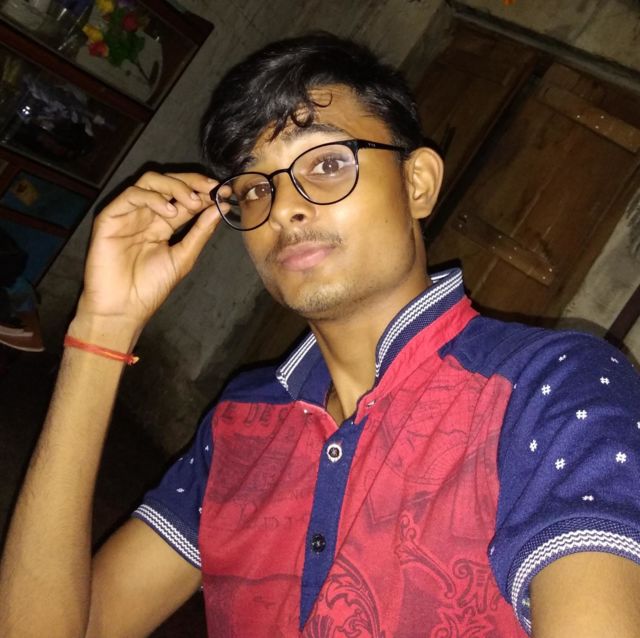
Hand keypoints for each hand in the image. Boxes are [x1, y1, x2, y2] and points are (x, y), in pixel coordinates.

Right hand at [75, 172, 220, 332]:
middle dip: (193, 183)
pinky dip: (153, 197)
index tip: (225, 193)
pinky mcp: (110, 216)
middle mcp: (146, 214)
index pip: (185, 198)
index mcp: (164, 223)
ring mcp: (128, 213)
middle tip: (212, 191)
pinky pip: (132, 195)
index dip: (205, 192)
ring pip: (151, 181)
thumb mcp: (184, 256)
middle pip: (169, 183)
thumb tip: (221, 208)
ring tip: (192, 203)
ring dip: (176, 187)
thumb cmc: (151, 287)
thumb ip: (200, 231)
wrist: (124, 308)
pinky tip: (170, 212)